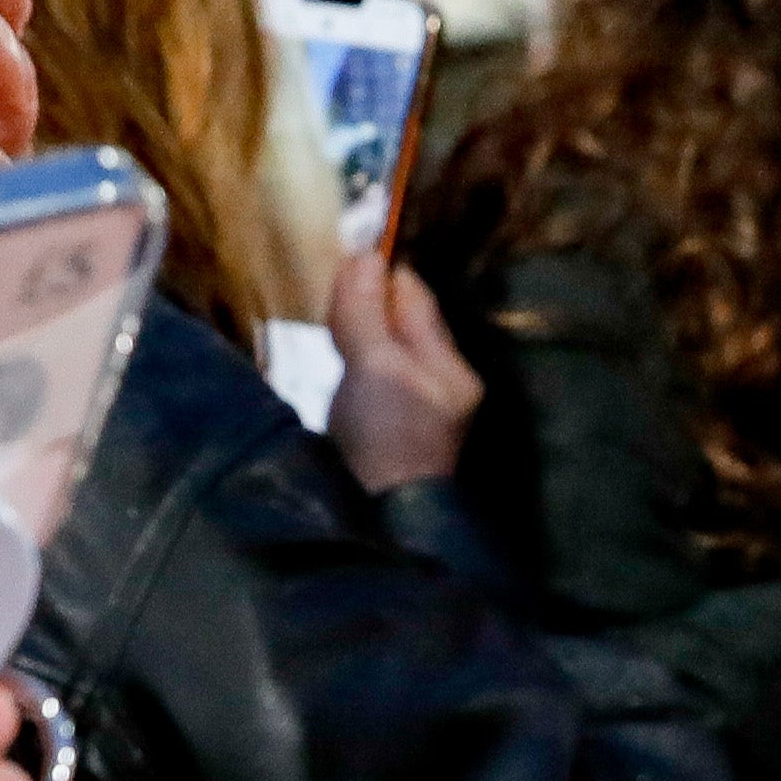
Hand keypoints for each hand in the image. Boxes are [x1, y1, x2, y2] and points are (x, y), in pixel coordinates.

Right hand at [322, 246, 480, 490]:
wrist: (377, 523)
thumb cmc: (384, 439)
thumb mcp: (374, 365)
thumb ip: (367, 313)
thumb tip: (364, 257)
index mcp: (450, 366)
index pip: (416, 298)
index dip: (383, 274)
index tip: (346, 257)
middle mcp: (442, 386)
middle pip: (403, 324)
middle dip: (369, 303)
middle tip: (332, 290)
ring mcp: (418, 413)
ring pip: (387, 352)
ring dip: (359, 333)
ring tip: (331, 323)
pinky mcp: (390, 434)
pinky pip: (374, 380)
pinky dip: (355, 365)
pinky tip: (337, 368)